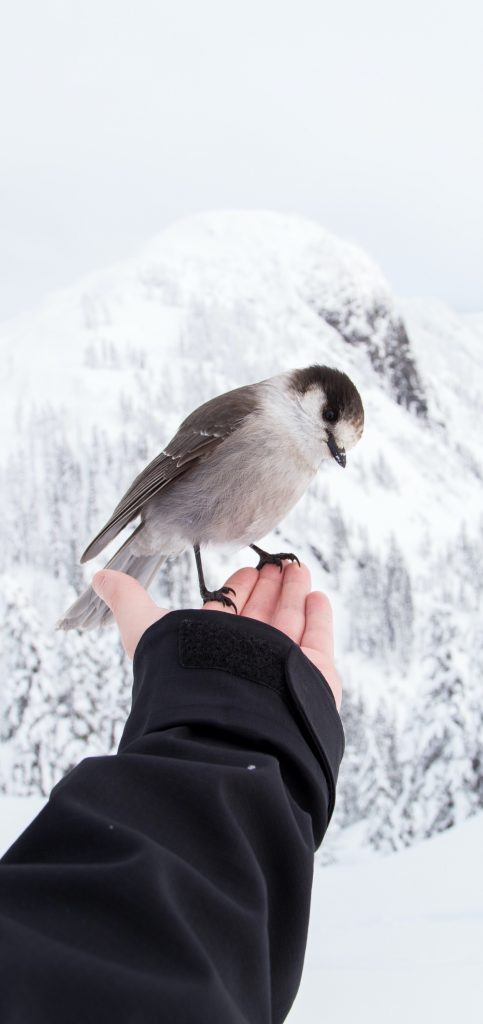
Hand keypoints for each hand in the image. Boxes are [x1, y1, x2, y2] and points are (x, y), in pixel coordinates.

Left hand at [92, 562, 341, 708]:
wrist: (231, 728)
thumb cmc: (185, 680)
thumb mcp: (145, 631)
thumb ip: (127, 602)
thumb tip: (98, 576)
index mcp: (210, 648)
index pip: (227, 612)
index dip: (237, 588)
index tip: (246, 567)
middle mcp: (244, 658)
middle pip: (260, 614)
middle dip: (268, 586)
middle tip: (276, 562)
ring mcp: (279, 668)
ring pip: (289, 621)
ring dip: (293, 592)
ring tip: (297, 567)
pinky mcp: (312, 676)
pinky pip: (316, 640)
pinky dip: (318, 617)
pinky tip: (316, 596)